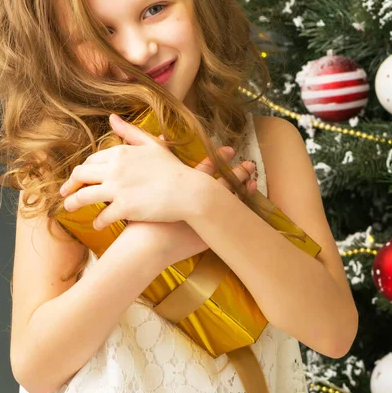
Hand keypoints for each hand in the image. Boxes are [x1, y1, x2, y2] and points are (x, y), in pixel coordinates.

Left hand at [59, 114, 200, 229]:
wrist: (189, 191)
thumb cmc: (173, 168)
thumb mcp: (152, 145)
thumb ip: (130, 132)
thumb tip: (112, 118)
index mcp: (121, 152)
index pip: (91, 160)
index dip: (82, 170)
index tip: (78, 178)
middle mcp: (115, 169)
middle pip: (81, 176)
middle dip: (69, 185)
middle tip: (64, 193)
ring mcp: (118, 189)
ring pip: (84, 196)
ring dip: (73, 203)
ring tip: (69, 209)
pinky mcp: (124, 208)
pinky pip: (102, 216)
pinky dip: (97, 221)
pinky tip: (97, 224)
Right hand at [123, 148, 257, 262]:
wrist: (145, 247)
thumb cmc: (138, 219)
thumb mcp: (136, 189)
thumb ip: (141, 165)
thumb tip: (146, 144)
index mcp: (184, 192)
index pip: (206, 169)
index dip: (219, 158)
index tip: (231, 149)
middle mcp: (198, 203)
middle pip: (223, 183)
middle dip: (237, 172)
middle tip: (251, 163)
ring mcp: (205, 221)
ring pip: (231, 203)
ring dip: (242, 192)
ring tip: (255, 183)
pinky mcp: (207, 239)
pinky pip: (230, 226)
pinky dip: (240, 218)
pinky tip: (250, 216)